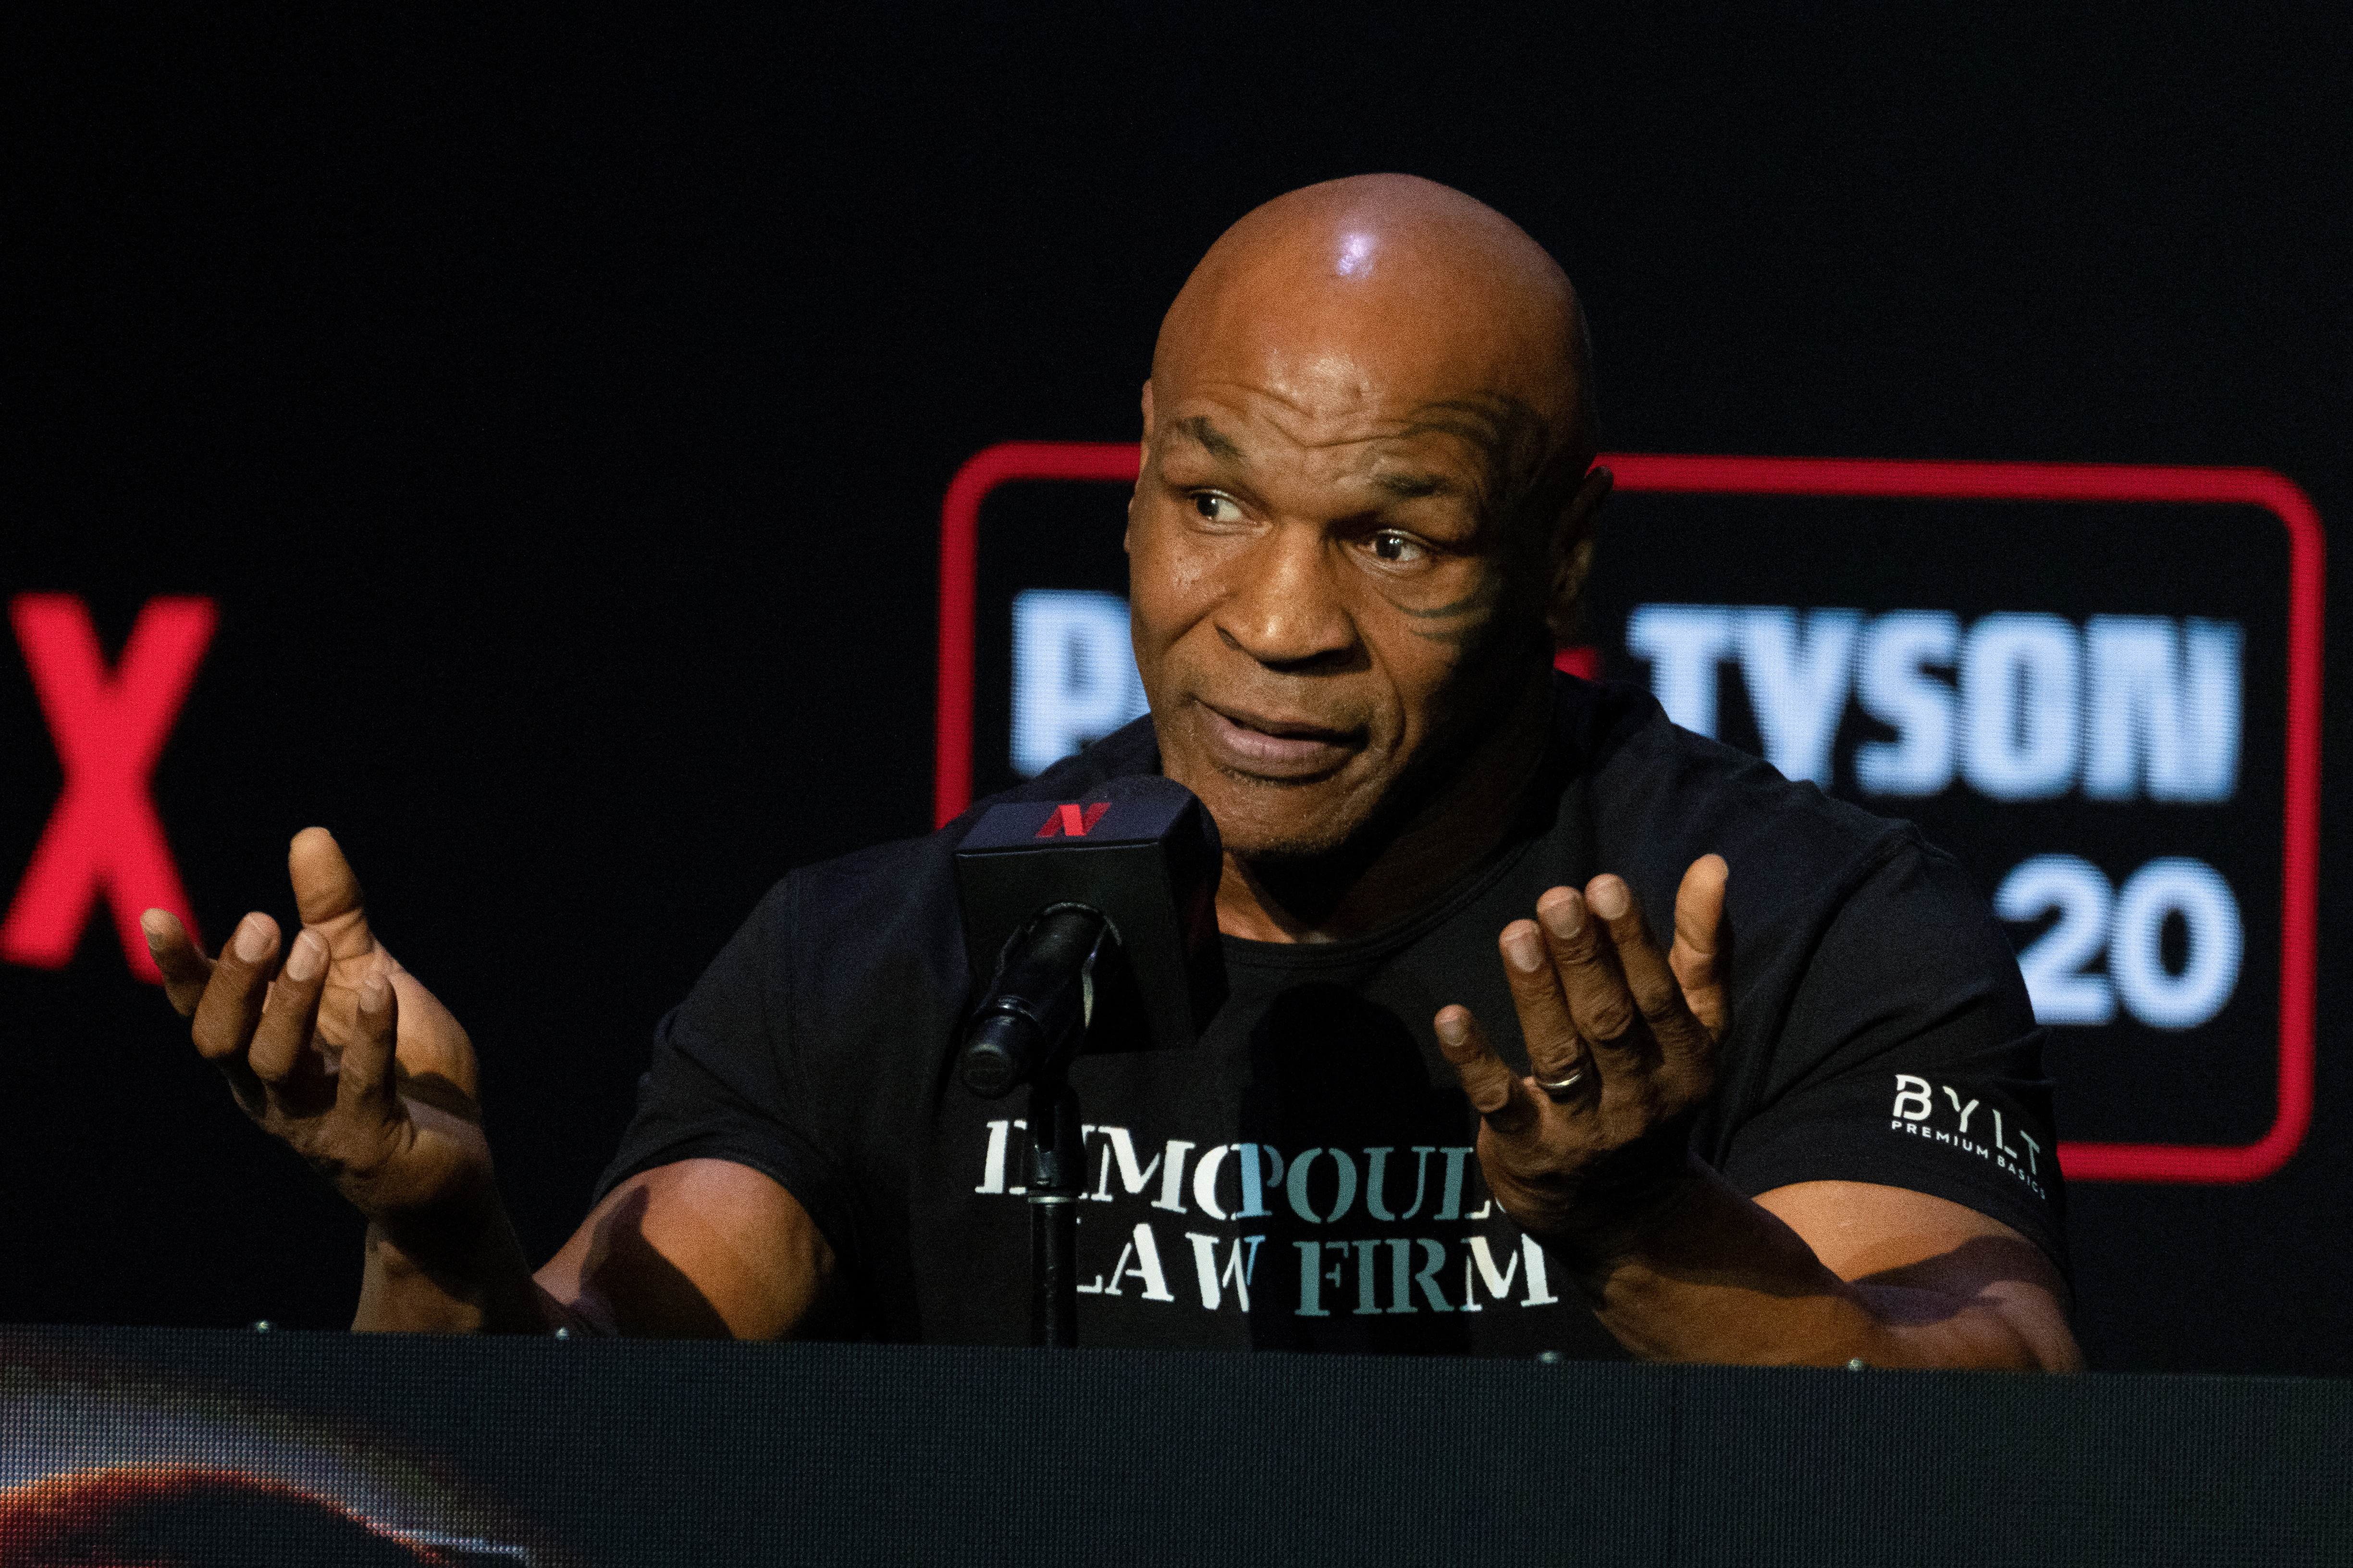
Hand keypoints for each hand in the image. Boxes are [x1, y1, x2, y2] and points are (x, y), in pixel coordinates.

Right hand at [146, 828, 492, 1225]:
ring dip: (290, 1001)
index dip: (179, 968)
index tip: (158, 916)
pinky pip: (360, 1088)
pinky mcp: (367, 1144)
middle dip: (235, 981)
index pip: (203, 1009)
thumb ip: (337, 918)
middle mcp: (271, 1091)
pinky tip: (382, 988)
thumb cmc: (403, 1069)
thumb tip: (309, 835)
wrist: (455, 1162)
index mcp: (260, 1051)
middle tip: (261, 923)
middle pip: (222, 1039)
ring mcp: (314, 1123)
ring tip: (314, 943)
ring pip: (275, 1064)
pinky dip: (368, 1037)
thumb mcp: (369, 978)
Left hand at [1435, 855, 1729, 1261]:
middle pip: (1610, 1022)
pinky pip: (1499, 1102)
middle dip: (1584, 959)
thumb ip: (1702, 948)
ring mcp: (1582, 1128)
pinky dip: (1475, 1060)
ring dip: (1535, 995)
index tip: (1605, 885)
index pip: (1660, 996)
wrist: (1624, 1212)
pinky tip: (1450, 1016)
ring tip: (1516, 934)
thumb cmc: (1654, 1085)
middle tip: (1557, 899)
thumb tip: (1712, 864)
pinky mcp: (1527, 1148)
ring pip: (1559, 1056)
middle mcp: (1640, 1098)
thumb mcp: (1694, 1028)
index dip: (1634, 942)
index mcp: (1686, 1061)